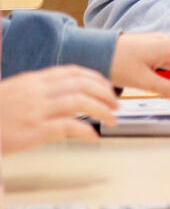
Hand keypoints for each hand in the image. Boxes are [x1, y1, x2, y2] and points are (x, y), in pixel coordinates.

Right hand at [0, 66, 118, 154]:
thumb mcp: (15, 93)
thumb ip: (38, 90)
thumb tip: (64, 93)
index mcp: (32, 81)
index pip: (72, 72)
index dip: (95, 78)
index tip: (107, 87)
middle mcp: (36, 91)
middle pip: (81, 84)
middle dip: (104, 93)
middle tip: (116, 104)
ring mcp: (35, 110)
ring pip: (80, 102)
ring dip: (102, 110)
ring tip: (111, 119)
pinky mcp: (33, 130)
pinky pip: (68, 126)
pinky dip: (86, 130)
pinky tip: (93, 137)